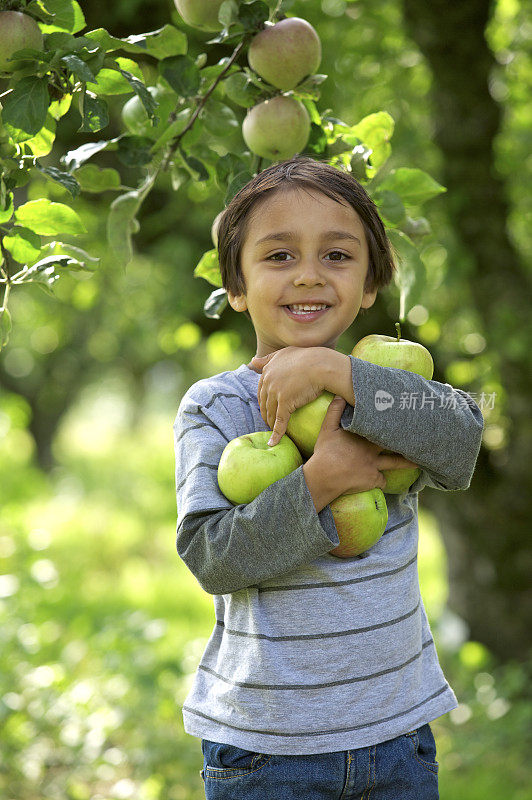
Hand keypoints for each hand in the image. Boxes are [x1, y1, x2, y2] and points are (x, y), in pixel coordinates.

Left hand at [247, 347, 324, 445]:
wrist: (321, 364)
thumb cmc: (308, 357)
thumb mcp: (285, 352)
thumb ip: (268, 358)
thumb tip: (251, 361)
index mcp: (268, 370)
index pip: (261, 389)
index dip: (264, 400)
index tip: (266, 407)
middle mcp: (268, 381)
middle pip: (264, 402)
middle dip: (265, 413)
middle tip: (268, 421)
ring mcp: (275, 392)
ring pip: (270, 412)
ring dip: (270, 423)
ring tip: (272, 430)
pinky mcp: (285, 403)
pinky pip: (279, 421)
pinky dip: (276, 434)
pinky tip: (273, 442)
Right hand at [303, 397, 418, 511]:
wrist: (325, 476)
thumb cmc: (325, 452)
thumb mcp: (327, 429)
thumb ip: (334, 411)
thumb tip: (341, 396)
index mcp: (364, 436)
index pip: (383, 427)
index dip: (393, 423)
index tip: (403, 416)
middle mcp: (372, 449)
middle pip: (394, 444)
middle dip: (406, 440)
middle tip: (421, 437)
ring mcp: (374, 465)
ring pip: (394, 463)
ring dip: (406, 463)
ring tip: (419, 463)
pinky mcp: (373, 480)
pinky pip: (381, 481)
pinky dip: (380, 481)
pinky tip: (378, 481)